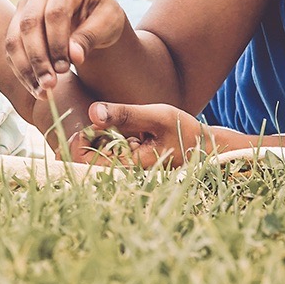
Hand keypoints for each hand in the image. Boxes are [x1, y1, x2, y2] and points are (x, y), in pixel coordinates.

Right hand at [5, 0, 129, 95]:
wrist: (91, 16)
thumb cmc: (102, 17)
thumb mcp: (108, 24)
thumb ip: (90, 37)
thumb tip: (73, 56)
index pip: (54, 14)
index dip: (57, 43)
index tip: (66, 69)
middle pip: (29, 25)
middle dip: (38, 59)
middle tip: (50, 85)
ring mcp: (25, 7)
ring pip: (14, 39)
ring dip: (26, 68)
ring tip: (42, 92)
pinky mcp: (16, 24)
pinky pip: (11, 50)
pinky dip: (21, 71)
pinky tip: (35, 88)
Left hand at [79, 102, 240, 168]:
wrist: (205, 147)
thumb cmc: (184, 131)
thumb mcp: (157, 117)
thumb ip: (125, 114)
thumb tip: (92, 112)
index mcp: (127, 167)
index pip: (84, 162)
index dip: (78, 143)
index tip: (88, 126)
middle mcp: (123, 171)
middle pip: (85, 159)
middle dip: (86, 138)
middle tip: (100, 120)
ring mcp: (125, 166)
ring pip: (95, 153)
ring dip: (97, 135)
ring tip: (112, 122)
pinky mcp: (129, 159)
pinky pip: (108, 149)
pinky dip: (108, 136)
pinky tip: (120, 127)